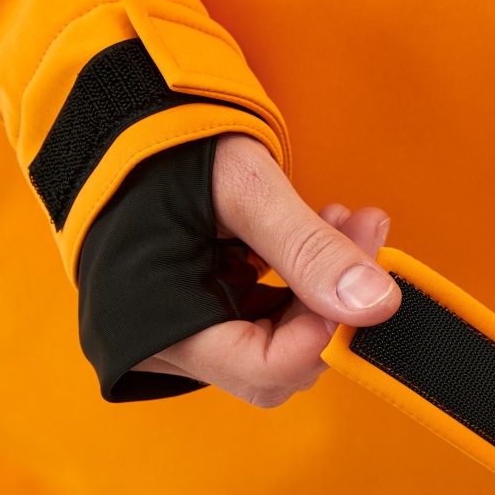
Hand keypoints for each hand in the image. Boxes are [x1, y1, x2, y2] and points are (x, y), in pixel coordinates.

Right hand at [134, 133, 399, 406]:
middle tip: (362, 234)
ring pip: (273, 345)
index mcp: (152, 324)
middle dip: (330, 306)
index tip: (366, 283)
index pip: (264, 370)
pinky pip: (255, 324)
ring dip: (319, 291)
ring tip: (340, 222)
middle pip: (274, 365)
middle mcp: (158, 346)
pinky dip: (294, 287)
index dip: (325, 335)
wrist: (117, 123)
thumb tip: (378, 305)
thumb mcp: (245, 187)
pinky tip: (313, 236)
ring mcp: (173, 335)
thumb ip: (309, 248)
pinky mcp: (190, 316)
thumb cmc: (163, 148)